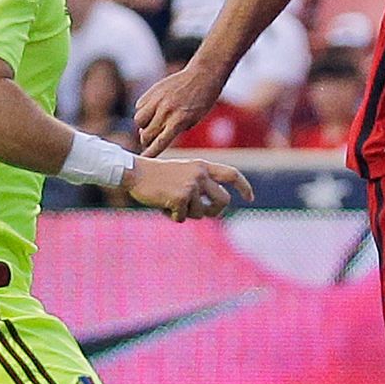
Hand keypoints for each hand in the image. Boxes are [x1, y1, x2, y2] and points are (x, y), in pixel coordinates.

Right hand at [123, 157, 255, 221]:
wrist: (134, 172)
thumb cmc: (156, 176)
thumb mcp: (182, 174)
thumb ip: (200, 186)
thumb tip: (212, 211)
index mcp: (202, 166)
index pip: (232, 174)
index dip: (244, 186)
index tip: (250, 197)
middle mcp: (200, 174)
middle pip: (223, 201)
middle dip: (215, 211)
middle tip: (203, 213)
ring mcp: (191, 185)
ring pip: (201, 213)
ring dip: (187, 214)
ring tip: (171, 203)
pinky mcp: (181, 197)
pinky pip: (184, 217)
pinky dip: (173, 216)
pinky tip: (162, 206)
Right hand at [136, 65, 226, 153]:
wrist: (202, 75)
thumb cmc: (203, 100)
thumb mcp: (194, 120)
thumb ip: (176, 129)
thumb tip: (159, 138)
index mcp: (178, 121)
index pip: (159, 142)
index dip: (150, 153)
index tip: (144, 159)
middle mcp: (165, 111)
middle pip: (146, 134)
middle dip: (146, 141)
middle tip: (149, 142)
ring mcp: (157, 100)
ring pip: (138, 120)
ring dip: (143, 126)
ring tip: (151, 125)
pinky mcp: (152, 91)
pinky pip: (139, 106)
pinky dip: (143, 112)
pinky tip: (152, 112)